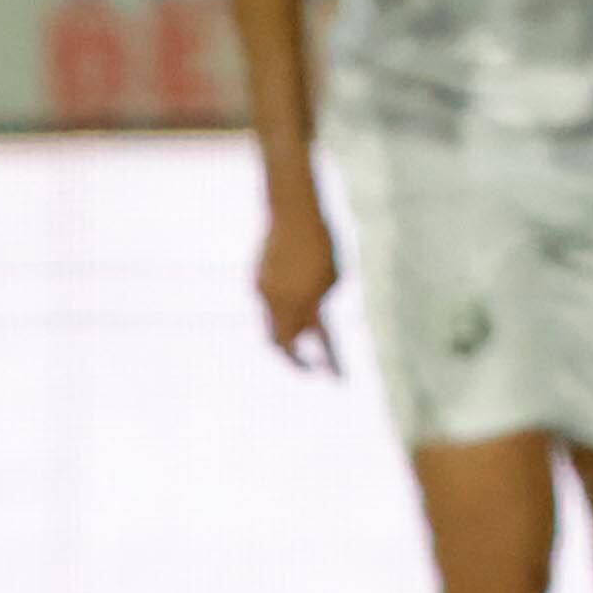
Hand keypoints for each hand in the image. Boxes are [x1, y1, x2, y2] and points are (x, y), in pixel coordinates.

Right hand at [255, 203, 339, 371]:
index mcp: (304, 303)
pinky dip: (283, 314)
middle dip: (295, 360)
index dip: (326, 363)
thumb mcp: (334, 279)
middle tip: (311, 369)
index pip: (315, 344)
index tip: (337, 379)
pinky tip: (293, 314)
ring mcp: (263, 292)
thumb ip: (319, 305)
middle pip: (280, 345)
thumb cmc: (323, 245)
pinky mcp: (255, 280)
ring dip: (288, 336)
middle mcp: (278, 302)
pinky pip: (269, 306)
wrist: (294, 213)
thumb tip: (308, 323)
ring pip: (271, 325)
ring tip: (305, 347)